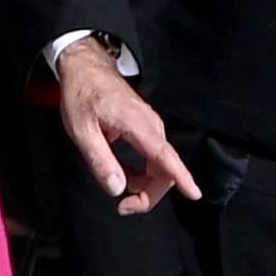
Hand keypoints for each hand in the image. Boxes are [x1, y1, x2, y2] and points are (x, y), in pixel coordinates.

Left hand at [56, 40, 198, 212]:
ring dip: (145, 184)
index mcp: (138, 125)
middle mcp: (151, 126)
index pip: (165, 157)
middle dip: (149, 194)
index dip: (181, 177)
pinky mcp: (146, 129)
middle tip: (124, 206)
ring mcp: (151, 127)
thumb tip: (117, 189)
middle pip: (164, 169)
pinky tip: (124, 173)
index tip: (194, 193)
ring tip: (120, 189)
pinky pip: (153, 157)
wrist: (86, 68)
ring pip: (159, 165)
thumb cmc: (82, 95)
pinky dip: (142, 172)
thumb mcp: (81, 131)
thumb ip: (100, 161)